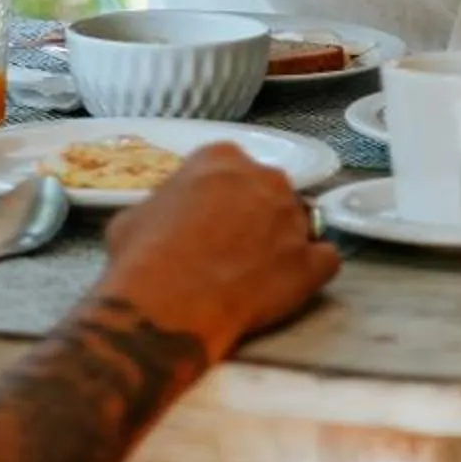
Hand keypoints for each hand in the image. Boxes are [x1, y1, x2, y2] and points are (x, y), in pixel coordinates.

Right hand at [94, 143, 339, 364]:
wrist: (168, 303)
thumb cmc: (142, 257)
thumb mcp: (134, 216)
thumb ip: (163, 207)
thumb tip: (164, 221)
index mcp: (220, 157)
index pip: (230, 167)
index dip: (219, 196)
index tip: (209, 218)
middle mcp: (264, 177)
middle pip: (268, 190)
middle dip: (255, 215)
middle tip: (232, 247)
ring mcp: (294, 218)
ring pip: (300, 221)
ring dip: (283, 242)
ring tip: (257, 273)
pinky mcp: (311, 262)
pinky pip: (326, 259)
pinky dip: (312, 270)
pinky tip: (290, 286)